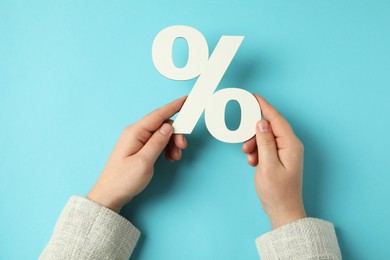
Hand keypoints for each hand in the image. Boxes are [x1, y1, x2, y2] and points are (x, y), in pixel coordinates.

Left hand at [87, 97, 186, 212]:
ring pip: (161, 134)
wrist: (110, 195)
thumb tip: (169, 126)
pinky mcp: (139, 148)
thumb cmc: (123, 180)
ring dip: (172, 143)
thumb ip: (158, 142)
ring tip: (175, 157)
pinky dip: (166, 148)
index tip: (187, 100)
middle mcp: (135, 132)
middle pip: (162, 124)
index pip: (159, 114)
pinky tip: (168, 157)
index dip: (174, 106)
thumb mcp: (144, 161)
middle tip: (182, 147)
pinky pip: (156, 141)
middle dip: (176, 134)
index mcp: (135, 132)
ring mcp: (136, 140)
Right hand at [242, 94, 305, 228]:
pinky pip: (266, 147)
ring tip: (250, 158)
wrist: (283, 210)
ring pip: (266, 138)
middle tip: (246, 145)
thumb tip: (261, 123)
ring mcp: (286, 152)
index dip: (264, 106)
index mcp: (291, 144)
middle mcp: (290, 145)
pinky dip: (257, 152)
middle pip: (270, 128)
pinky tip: (253, 162)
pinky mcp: (280, 158)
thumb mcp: (267, 165)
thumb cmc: (277, 191)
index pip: (276, 119)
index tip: (253, 97)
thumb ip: (264, 142)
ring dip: (255, 145)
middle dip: (255, 134)